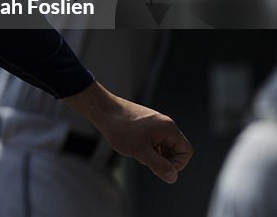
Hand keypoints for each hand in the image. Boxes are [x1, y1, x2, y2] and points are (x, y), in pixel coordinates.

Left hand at [63, 81, 192, 182]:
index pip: (186, 152)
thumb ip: (159, 165)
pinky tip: (133, 148)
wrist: (102, 109)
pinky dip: (147, 148)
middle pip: (175, 149)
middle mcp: (165, 124)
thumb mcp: (140, 151)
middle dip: (164, 160)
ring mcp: (155, 123)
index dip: (177, 165)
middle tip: (146, 162)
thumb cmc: (121, 128)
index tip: (159, 169)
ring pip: (163, 146)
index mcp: (169, 128)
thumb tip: (173, 178)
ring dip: (154, 155)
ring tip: (138, 153)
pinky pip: (154, 141)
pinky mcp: (146, 124)